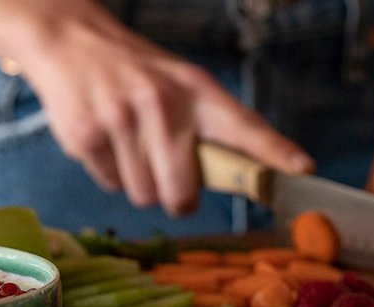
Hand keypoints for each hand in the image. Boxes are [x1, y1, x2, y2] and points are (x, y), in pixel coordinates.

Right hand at [10, 2, 313, 215]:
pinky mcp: (86, 136)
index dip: (275, 151)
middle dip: (176, 198)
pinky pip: (110, 185)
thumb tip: (242, 179)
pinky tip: (104, 140)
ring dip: (139, 184)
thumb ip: (208, 125)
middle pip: (181, 193)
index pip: (244, 126)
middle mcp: (162, 104)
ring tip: (130, 147)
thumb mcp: (178, 83)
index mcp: (196, 90)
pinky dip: (109, 173)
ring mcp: (121, 120)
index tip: (303, 170)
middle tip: (169, 182)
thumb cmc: (133, 72)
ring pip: (143, 195)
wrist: (69, 40)